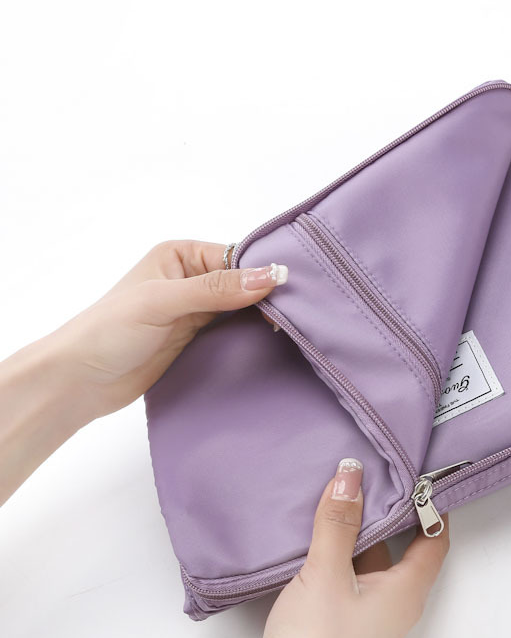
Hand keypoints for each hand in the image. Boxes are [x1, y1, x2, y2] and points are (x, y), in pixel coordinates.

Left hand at [0, 241, 286, 502]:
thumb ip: (216, 289)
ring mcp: (195, 311)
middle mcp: (191, 279)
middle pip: (244, 283)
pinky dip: (251, 337)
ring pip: (243, 309)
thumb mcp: (163, 301)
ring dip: (262, 318)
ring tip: (295, 329)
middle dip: (268, 296)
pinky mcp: (197, 340)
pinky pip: (234, 332)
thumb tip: (271, 276)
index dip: (264, 271)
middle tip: (302, 313)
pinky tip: (272, 342)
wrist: (81, 381)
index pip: (236, 257)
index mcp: (180, 256)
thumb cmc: (109, 331)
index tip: (296, 290)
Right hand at [227, 458, 449, 637]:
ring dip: (362, 533)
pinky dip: (344, 556)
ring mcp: (371, 618)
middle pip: (404, 547)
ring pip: (375, 563)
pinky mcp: (346, 627)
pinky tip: (320, 540)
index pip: (435, 537)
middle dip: (391, 512)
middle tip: (375, 474)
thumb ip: (338, 522)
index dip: (431, 504)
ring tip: (343, 497)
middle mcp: (396, 604)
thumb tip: (352, 474)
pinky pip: (354, 579)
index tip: (419, 473)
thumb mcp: (326, 573)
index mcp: (406, 590)